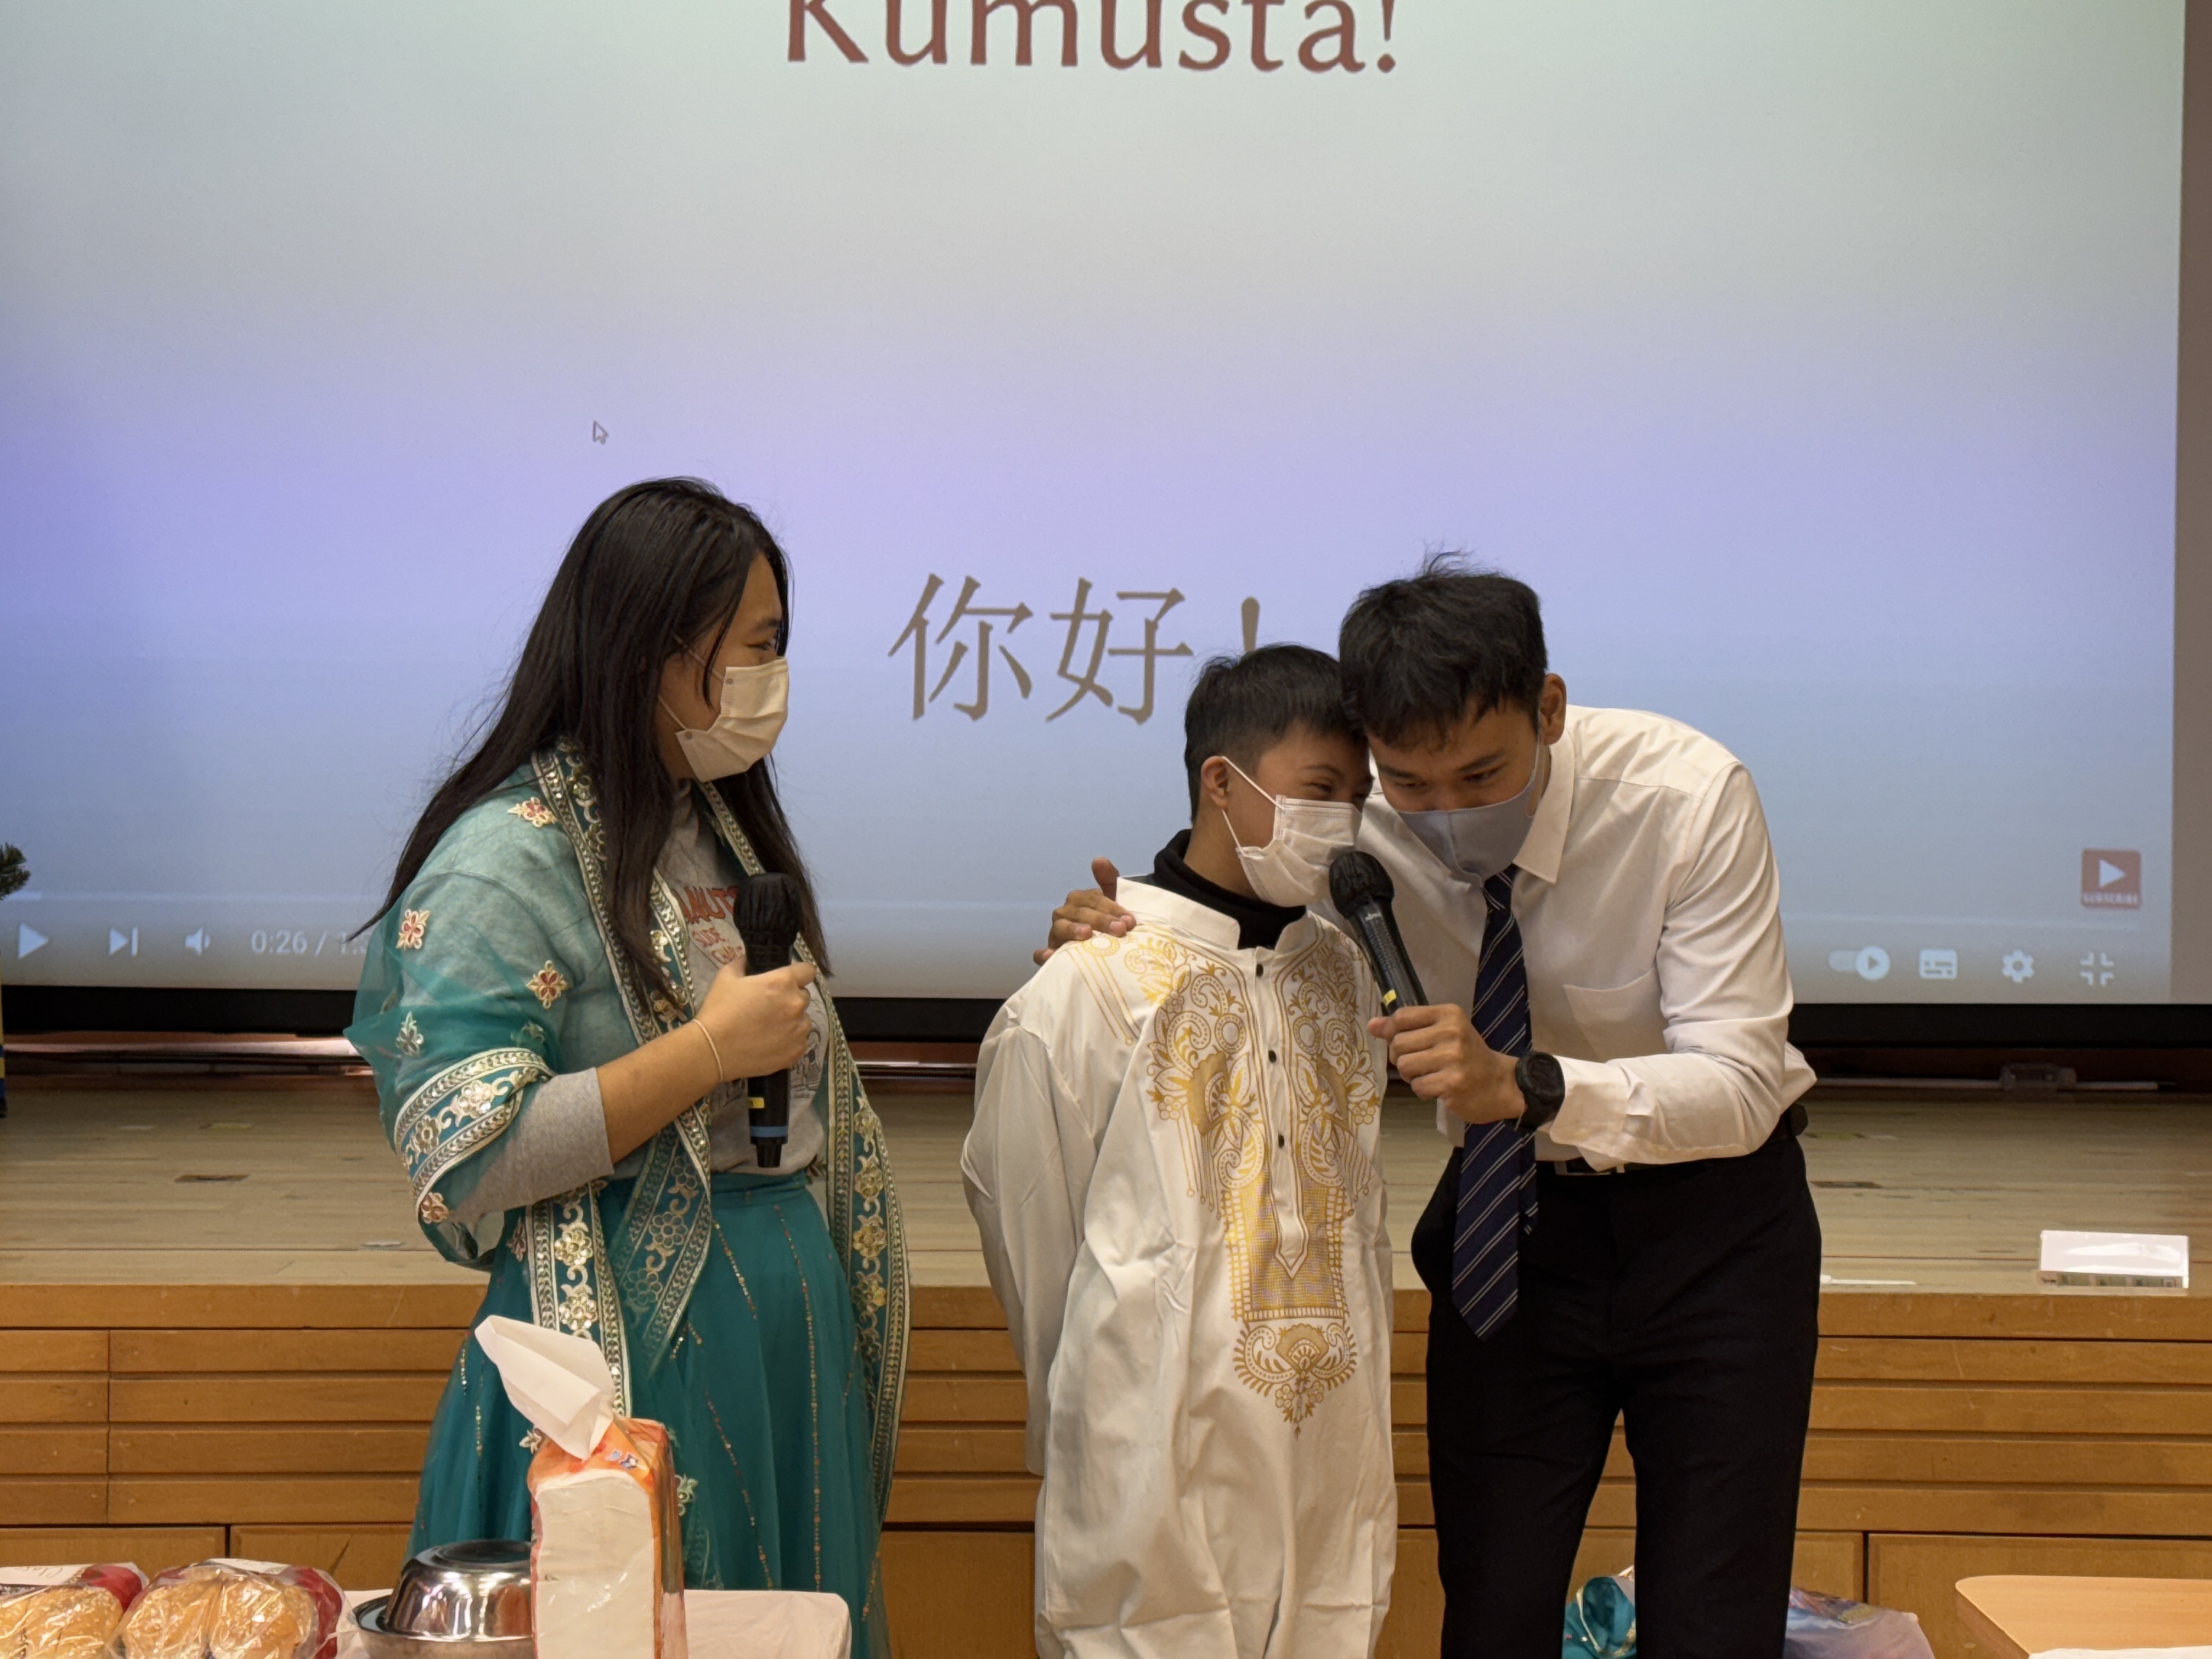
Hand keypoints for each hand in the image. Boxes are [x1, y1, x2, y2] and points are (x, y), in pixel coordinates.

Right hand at [696, 960, 817, 1080]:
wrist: (713, 1050)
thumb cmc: (719, 1010)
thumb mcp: (726, 977)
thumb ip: (743, 963)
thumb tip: (749, 959)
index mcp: (783, 982)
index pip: (807, 971)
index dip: (798, 974)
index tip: (787, 981)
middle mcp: (796, 1004)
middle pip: (804, 996)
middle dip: (790, 999)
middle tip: (769, 1007)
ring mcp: (799, 1030)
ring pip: (803, 1020)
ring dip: (791, 1021)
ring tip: (769, 1028)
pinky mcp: (797, 1051)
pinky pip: (800, 1041)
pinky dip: (790, 1041)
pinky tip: (771, 1043)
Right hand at [1034, 857, 1133, 964]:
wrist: (1105, 948)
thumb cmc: (1109, 922)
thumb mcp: (1113, 901)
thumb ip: (1109, 880)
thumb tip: (1098, 860)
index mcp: (1080, 900)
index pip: (1094, 899)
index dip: (1112, 908)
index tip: (1130, 921)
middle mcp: (1066, 913)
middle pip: (1081, 913)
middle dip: (1101, 920)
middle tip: (1120, 930)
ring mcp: (1056, 933)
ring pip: (1061, 927)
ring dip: (1072, 930)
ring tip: (1086, 934)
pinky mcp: (1051, 952)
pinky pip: (1041, 953)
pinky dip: (1043, 954)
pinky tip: (1049, 955)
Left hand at [1369, 1003, 1523, 1125]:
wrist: (1501, 1084)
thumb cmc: (1468, 1056)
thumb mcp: (1442, 1032)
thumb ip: (1407, 1027)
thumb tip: (1372, 1026)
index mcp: (1449, 1014)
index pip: (1402, 1016)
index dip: (1391, 1031)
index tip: (1397, 1041)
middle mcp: (1451, 1032)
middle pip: (1398, 1044)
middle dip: (1402, 1058)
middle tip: (1421, 1063)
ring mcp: (1452, 1058)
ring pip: (1405, 1067)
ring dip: (1413, 1076)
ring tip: (1431, 1075)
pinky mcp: (1452, 1083)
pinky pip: (1418, 1087)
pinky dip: (1424, 1091)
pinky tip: (1440, 1088)